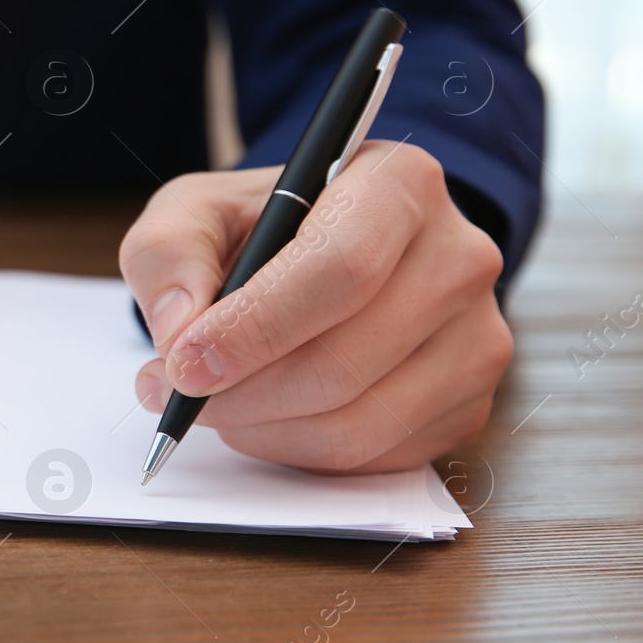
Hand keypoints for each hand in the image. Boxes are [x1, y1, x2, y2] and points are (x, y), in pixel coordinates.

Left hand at [119, 141, 510, 473]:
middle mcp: (457, 257)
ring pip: (354, 422)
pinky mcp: (468, 405)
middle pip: (342, 360)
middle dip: (241, 393)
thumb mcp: (196, 211)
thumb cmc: (261, 230)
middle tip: (176, 392)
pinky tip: (263, 414)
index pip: (340, 269)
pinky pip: (370, 457)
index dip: (255, 328)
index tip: (184, 363)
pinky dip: (295, 449)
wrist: (323, 256)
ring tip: (212, 401)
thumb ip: (168, 253)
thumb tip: (179, 330)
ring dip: (259, 428)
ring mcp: (475, 338)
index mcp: (398, 185)